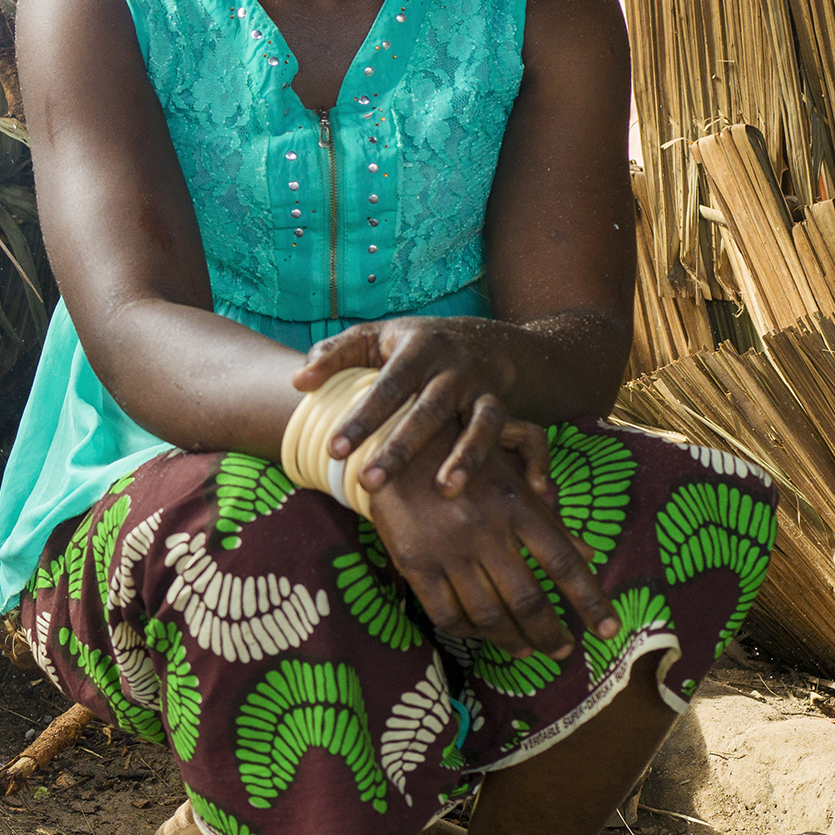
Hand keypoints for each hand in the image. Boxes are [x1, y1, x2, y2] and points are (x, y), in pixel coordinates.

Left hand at [295, 318, 550, 505]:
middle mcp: (453, 368)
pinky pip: (527, 437)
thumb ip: (333, 355)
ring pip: (480, 423)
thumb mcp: (374, 339)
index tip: (334, 450)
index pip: (385, 385)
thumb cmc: (412, 347)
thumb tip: (297, 382)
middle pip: (427, 409)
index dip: (361, 417)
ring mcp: (483, 389)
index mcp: (416, 348)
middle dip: (401, 447)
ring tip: (446, 491)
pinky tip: (536, 496)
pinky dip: (534, 465)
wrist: (484, 339)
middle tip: (371, 482)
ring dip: (466, 457)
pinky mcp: (507, 409)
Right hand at [362, 423, 619, 658]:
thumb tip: (589, 555)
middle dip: (550, 633)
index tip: (610, 630)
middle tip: (563, 651)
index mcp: (517, 506)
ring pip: (488, 615)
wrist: (394, 450)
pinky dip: (468, 632)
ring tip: (527, 650)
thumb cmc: (467, 465)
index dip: (590, 600)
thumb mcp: (512, 480)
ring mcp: (448, 550)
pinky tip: (481, 635)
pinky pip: (446, 613)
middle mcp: (485, 530)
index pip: (564, 562)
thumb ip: (550, 519)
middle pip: (527, 599)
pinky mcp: (415, 564)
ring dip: (512, 640)